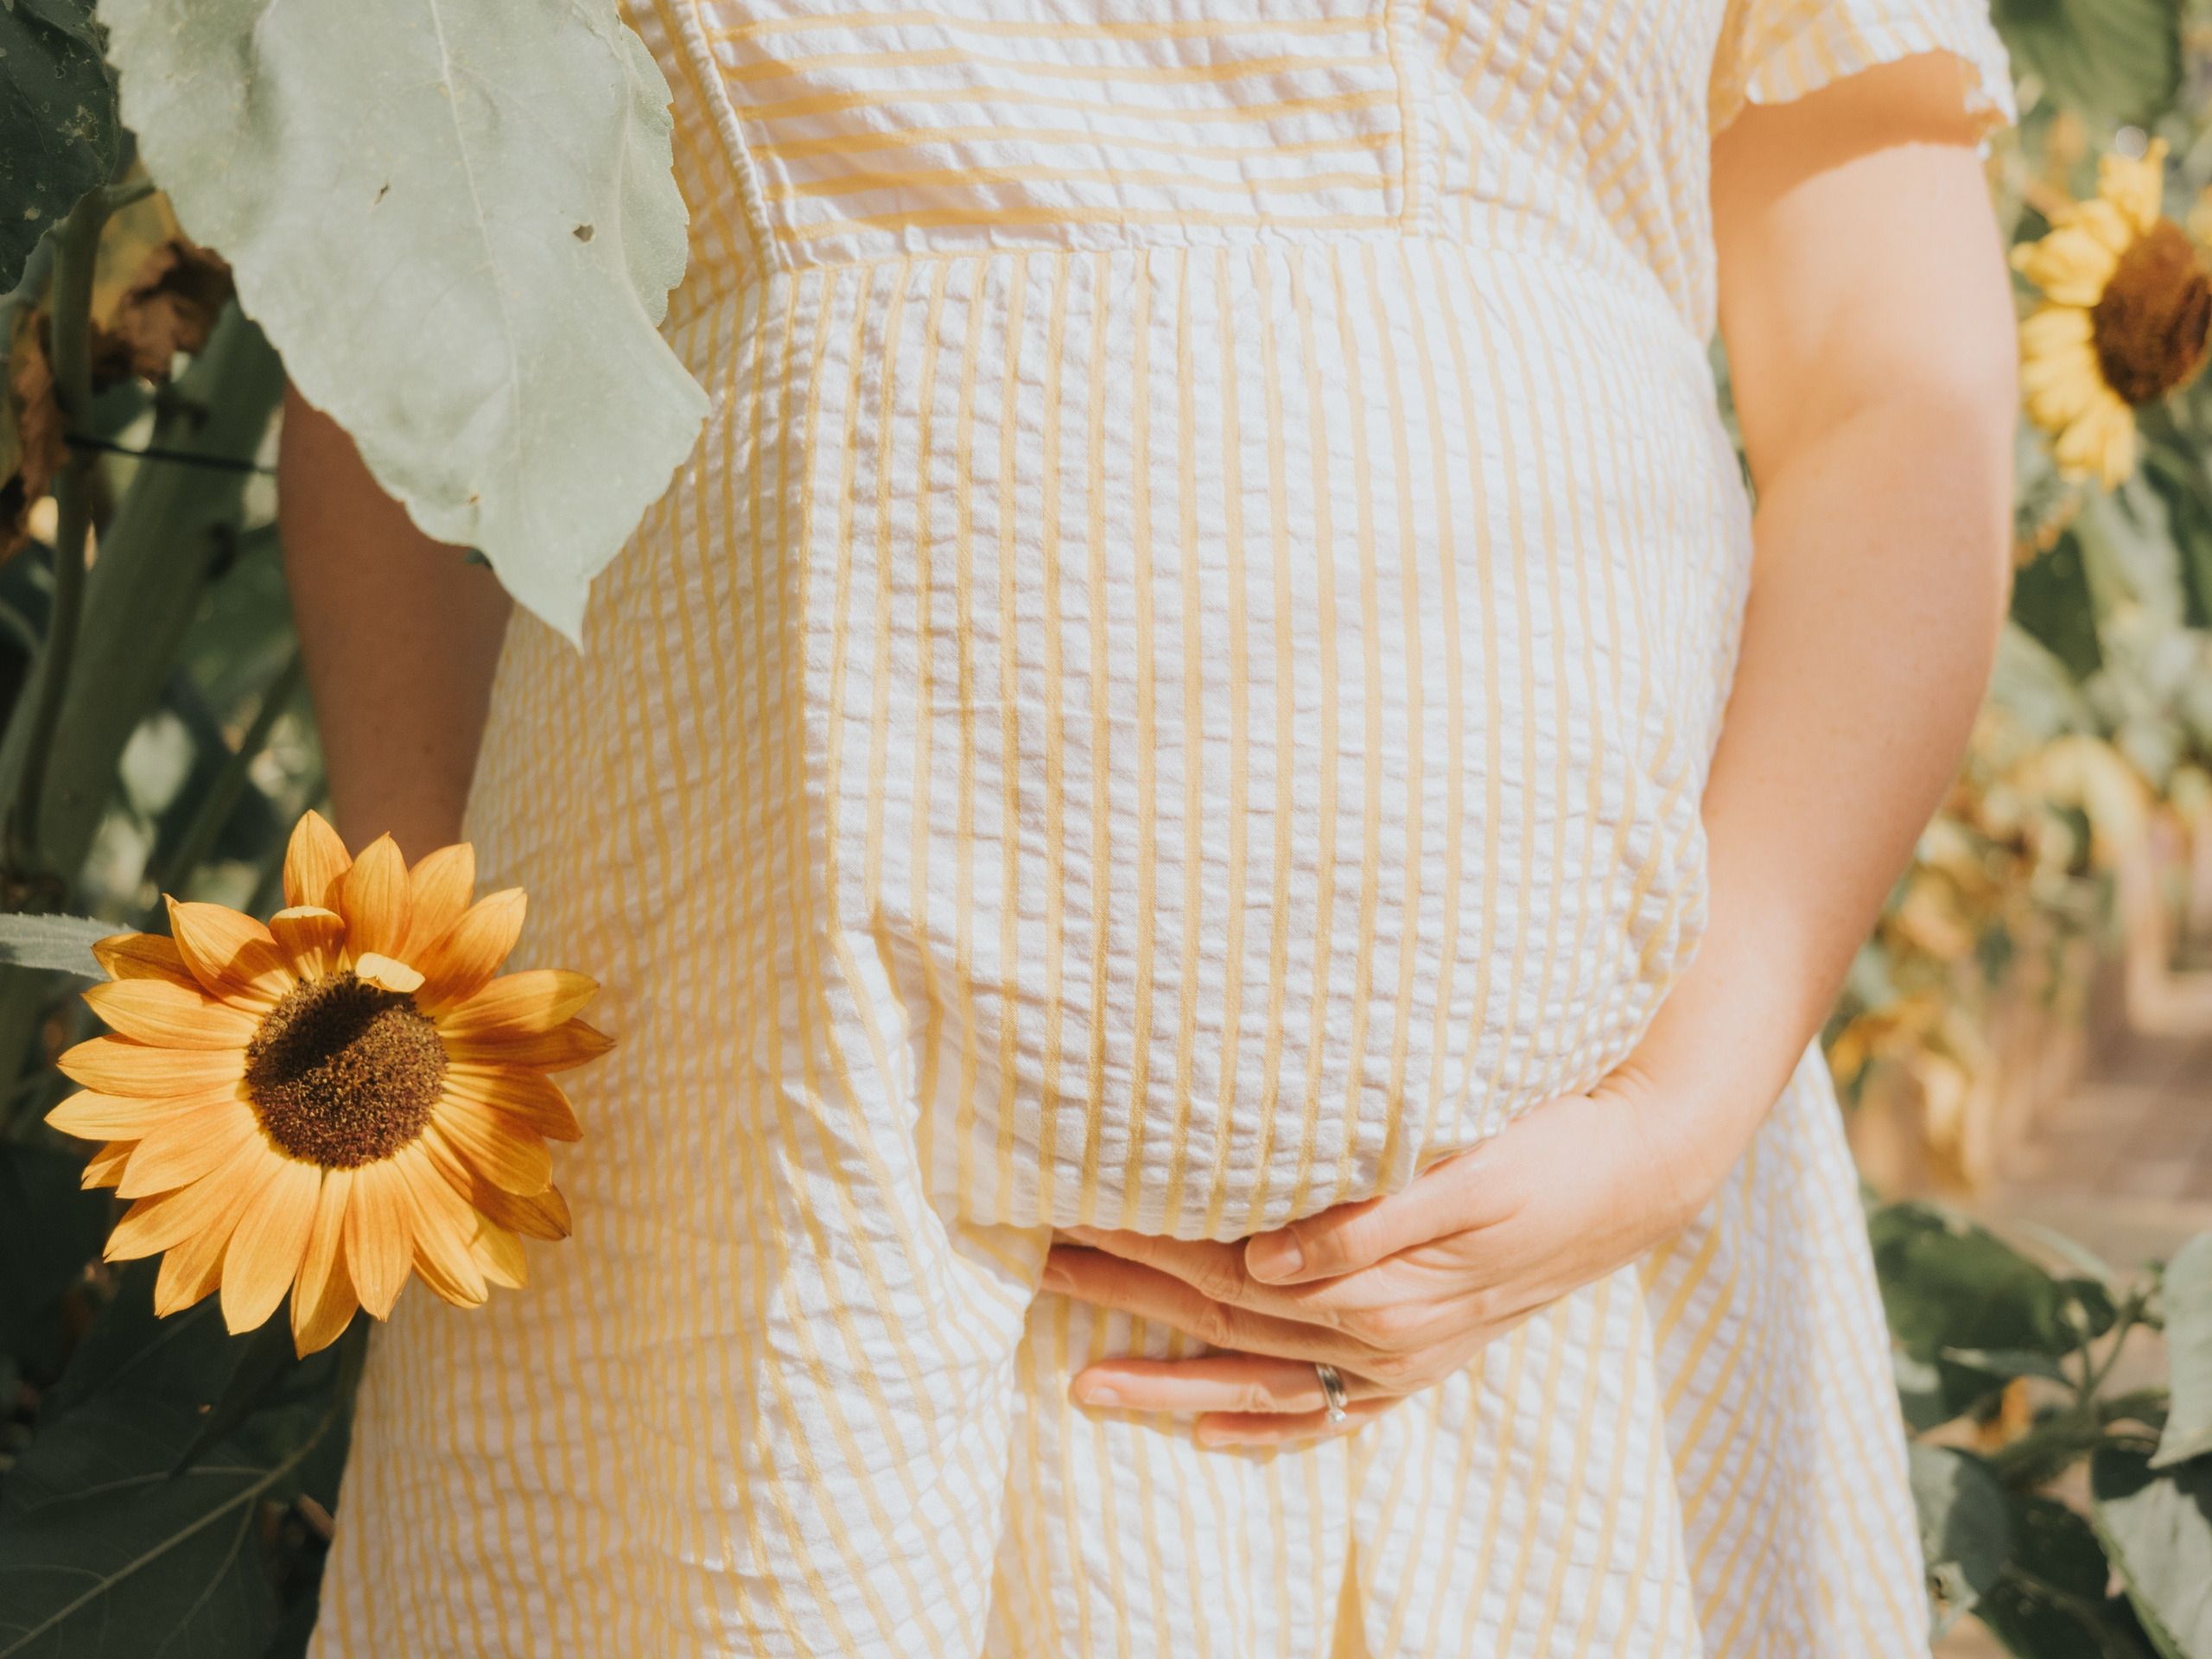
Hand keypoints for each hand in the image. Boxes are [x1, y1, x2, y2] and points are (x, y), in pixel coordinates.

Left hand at [1042, 1076, 1724, 1445]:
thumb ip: (1367, 1220)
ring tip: (1081, 1379)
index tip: (1070, 1214)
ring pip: (1256, 1379)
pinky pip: (1322, 1415)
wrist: (1639, 1176)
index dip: (1146, 1244)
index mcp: (1378, 1285)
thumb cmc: (1546, 1149)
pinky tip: (1205, 1431)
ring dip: (1166, 1378)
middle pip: (1224, 1322)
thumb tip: (1268, 1258)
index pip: (1228, 1268)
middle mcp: (1379, 1336)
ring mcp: (1397, 1359)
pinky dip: (1260, 1428)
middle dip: (1130, 1297)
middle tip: (1042, 1266)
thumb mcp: (1465, 1171)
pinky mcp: (1417, 1362)